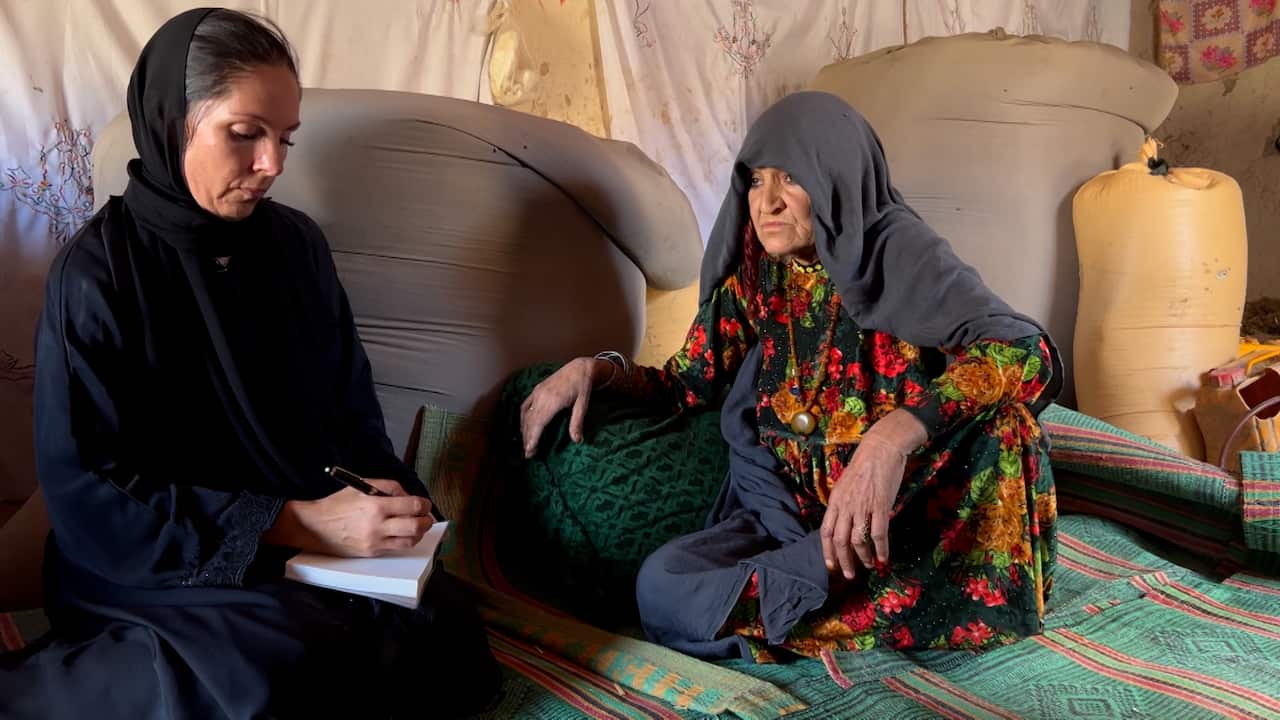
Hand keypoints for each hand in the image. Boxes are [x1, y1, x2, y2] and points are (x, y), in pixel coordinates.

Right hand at [268, 479, 433, 556]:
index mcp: (376, 505)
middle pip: (415, 526)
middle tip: (427, 517)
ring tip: (418, 526)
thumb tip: (408, 496)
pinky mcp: (371, 552)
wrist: (316, 526)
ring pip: (409, 541)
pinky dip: (405, 541)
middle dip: (426, 521)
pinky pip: (396, 548)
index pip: (412, 505)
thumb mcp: (363, 485)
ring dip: (419, 533)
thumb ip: (389, 487)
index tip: (425, 504)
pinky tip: (404, 534)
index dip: (425, 504)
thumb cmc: (338, 504)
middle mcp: (377, 525)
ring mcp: (375, 541)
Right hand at [520, 357, 615, 457]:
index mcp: (553, 400)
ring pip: (526, 414)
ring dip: (524, 430)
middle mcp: (542, 396)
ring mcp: (538, 392)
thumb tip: (577, 440)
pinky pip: (525, 405)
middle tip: (528, 454)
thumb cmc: (583, 386)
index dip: (532, 437)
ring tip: (526, 444)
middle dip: (527, 438)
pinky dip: (523, 417)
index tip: (529, 450)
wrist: (580, 367)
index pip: (538, 422)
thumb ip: (577, 422)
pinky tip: (524, 426)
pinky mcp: (537, 389)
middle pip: (530, 421)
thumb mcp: (583, 404)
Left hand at [820, 409, 925, 579]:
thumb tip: (843, 524)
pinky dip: (881, 549)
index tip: (831, 566)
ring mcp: (862, 506)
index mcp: (835, 501)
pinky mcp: (880, 506)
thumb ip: (843, 505)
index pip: (825, 532)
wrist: (880, 449)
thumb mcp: (845, 485)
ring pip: (858, 540)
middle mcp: (846, 506)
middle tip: (849, 575)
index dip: (827, 551)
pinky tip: (884, 558)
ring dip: (864, 557)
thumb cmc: (864, 466)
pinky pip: (879, 534)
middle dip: (844, 561)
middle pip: (840, 540)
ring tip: (870, 565)